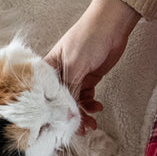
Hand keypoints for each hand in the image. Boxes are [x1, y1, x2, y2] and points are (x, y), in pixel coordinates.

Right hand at [45, 0, 140, 133]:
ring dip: (83, 113)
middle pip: (60, 101)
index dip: (49, 111)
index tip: (57, 126)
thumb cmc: (88, 38)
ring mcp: (74, 76)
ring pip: (75, 101)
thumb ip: (70, 89)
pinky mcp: (88, 78)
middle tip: (80, 129)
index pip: (44, 94)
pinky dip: (91, 104)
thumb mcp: (75, 65)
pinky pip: (86, 96)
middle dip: (70, 115)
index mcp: (48, 68)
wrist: (112, 26)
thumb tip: (66, 113)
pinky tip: (98, 107)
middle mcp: (59, 73)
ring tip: (93, 123)